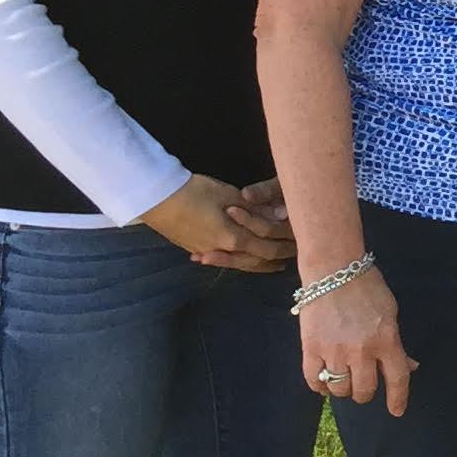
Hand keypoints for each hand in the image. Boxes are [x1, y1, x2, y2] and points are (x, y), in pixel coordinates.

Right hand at [140, 172, 297, 270]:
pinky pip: (221, 258)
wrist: (156, 198)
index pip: (268, 249)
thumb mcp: (229, 195)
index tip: (300, 246)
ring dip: (256, 263)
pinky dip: (235, 260)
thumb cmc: (194, 192)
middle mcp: (222, 250)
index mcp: (234, 238)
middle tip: (290, 259)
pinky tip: (239, 260)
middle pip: (255, 260)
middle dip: (275, 260)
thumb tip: (279, 214)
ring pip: (238, 262)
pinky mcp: (193, 247)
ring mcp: (206, 251)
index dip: (285, 249)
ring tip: (270, 264)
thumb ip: (255, 208)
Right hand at [298, 265, 415, 413]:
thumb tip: (408, 367)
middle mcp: (362, 350)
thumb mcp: (391, 314)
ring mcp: (335, 351)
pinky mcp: (310, 349)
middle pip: (365, 390)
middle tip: (363, 384)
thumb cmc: (367, 288)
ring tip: (344, 378)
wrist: (333, 270)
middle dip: (366, 392)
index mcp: (387, 340)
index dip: (398, 399)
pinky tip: (324, 381)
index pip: (397, 379)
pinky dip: (320, 386)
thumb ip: (397, 344)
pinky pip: (314, 381)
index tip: (397, 411)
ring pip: (340, 389)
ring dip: (343, 388)